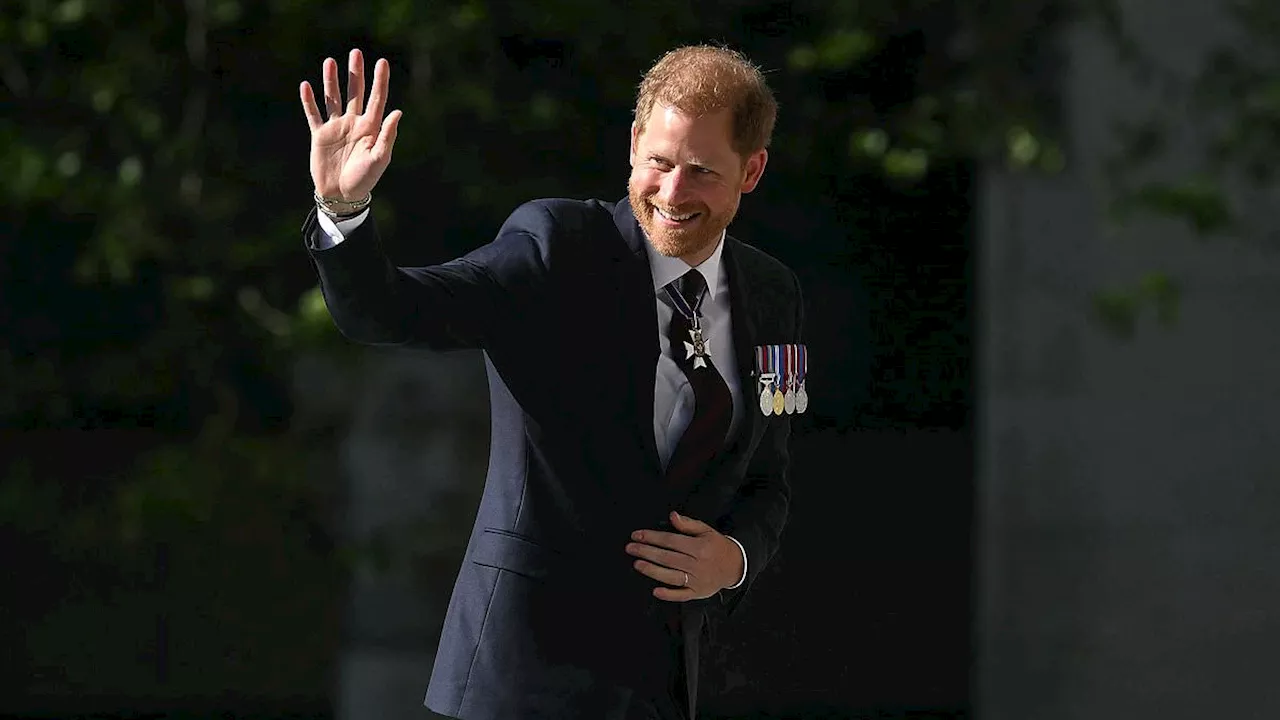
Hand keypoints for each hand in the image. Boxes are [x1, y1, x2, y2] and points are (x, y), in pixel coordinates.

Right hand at [299, 48, 402, 200]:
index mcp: (371, 128)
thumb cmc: (364, 180)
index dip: (380, 81)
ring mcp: (336, 128)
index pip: (376, 99)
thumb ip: (387, 136)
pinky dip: (309, 101)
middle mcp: (354, 124)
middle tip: (355, 52)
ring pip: (333, 99)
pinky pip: (313, 114)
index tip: (382, 61)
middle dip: (355, 74)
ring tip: (330, 62)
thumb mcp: (379, 159)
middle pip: (355, 93)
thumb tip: (397, 112)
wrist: (342, 195)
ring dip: (331, 81)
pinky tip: (306, 85)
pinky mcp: (320, 135)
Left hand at [626, 511, 744, 601]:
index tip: (637, 535)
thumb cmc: (717, 546)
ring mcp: (697, 580)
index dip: (652, 537)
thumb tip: (672, 516)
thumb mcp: (706, 530)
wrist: (735, 566)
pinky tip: (655, 591)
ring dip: (652, 571)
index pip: (671, 541)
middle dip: (647, 552)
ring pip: (671, 576)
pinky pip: (681, 595)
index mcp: (699, 547)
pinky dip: (669, 594)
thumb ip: (688, 524)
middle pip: (667, 558)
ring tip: (637, 564)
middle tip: (630, 548)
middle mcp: (697, 564)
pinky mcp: (698, 593)